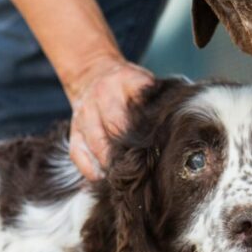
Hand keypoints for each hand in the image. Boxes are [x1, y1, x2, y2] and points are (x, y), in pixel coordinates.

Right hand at [65, 55, 153, 179]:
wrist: (93, 73)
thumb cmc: (129, 85)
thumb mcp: (147, 82)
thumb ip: (160, 100)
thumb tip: (177, 126)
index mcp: (126, 80)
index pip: (138, 105)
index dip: (148, 128)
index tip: (159, 144)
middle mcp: (102, 94)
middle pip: (115, 127)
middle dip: (130, 149)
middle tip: (145, 167)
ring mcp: (85, 113)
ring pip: (97, 143)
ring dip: (111, 162)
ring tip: (126, 176)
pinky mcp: (74, 129)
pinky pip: (78, 153)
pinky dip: (90, 169)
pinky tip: (103, 177)